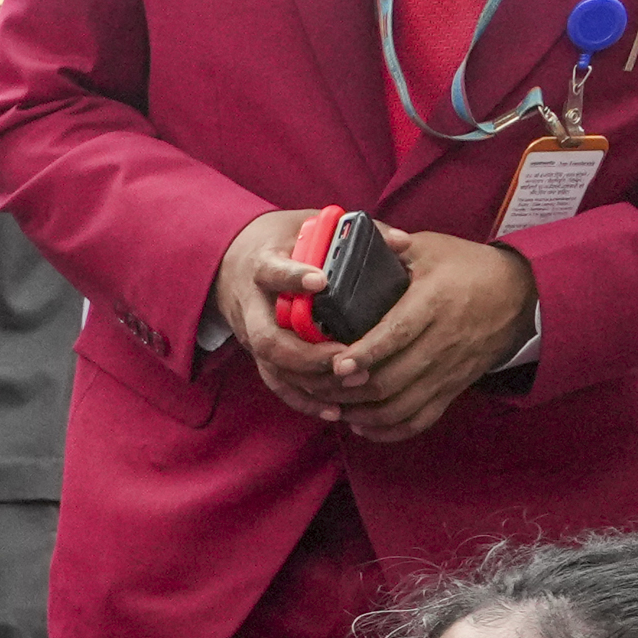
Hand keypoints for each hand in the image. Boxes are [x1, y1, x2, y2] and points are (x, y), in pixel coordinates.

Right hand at [212, 209, 358, 422]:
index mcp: (263, 267)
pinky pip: (278, 385)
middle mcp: (253, 307)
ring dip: (312, 381)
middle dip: (306, 353)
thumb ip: (357, 231)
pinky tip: (335, 410)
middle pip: (268, 338)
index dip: (294, 279)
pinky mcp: (260, 357)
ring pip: (274, 368)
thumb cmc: (283, 242)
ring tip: (352, 382)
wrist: (235, 264)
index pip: (272, 273)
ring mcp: (253, 336)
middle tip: (345, 355)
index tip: (322, 281)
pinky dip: (305, 401)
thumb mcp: (311, 226)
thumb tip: (402, 242)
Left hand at [319, 227, 537, 440]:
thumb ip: (390, 249)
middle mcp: (443, 341)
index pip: (397, 333)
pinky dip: (388, 430)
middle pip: (393, 378)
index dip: (366, 353)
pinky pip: (419, 420)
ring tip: (334, 406)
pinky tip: (362, 425)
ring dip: (363, 413)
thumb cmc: (465, 267)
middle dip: (351, 390)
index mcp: (435, 302)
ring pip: (401, 406)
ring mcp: (448, 370)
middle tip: (319, 386)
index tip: (338, 364)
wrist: (517, 294)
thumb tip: (346, 245)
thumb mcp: (431, 248)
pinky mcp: (452, 388)